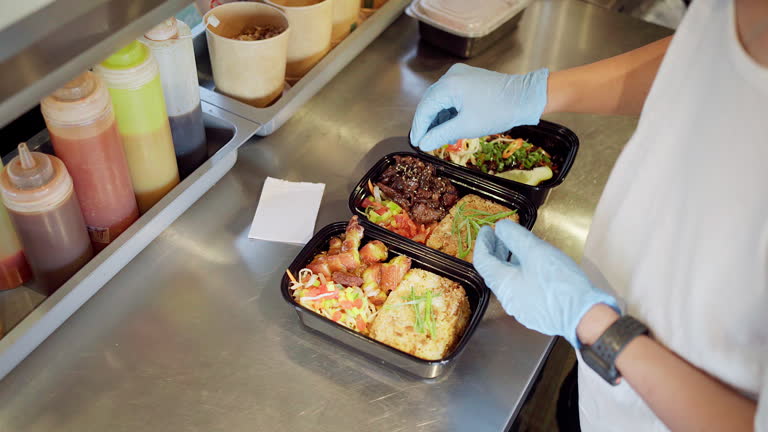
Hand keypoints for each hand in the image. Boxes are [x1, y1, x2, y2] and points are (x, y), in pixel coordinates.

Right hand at [409, 64, 548, 150]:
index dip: (419, 128)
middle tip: (424, 142)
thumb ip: (440, 135)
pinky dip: (449, 111)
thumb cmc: (499, 110)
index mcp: (449, 85)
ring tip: (438, 137)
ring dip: (438, 118)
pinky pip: (451, 96)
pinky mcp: (468, 79)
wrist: (525, 97)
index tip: (415, 143)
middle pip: (430, 102)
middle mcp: (451, 76)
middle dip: (427, 123)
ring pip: (440, 100)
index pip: (425, 108)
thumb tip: (423, 144)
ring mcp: (460, 75)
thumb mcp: (466, 127)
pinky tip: (450, 126)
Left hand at [473, 220, 617, 346]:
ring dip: (509, 262)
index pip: (482, 261)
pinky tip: (533, 267)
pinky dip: (520, 274)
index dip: (482, 242)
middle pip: (494, 271)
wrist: (584, 315)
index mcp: (503, 285)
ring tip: (517, 247)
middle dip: (495, 251)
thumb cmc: (558, 281)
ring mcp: (521, 309)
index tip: (486, 229)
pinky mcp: (535, 314)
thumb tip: (500, 228)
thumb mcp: (536, 251)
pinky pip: (521, 290)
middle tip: (500, 235)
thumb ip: (515, 237)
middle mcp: (507, 300)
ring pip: (508, 281)